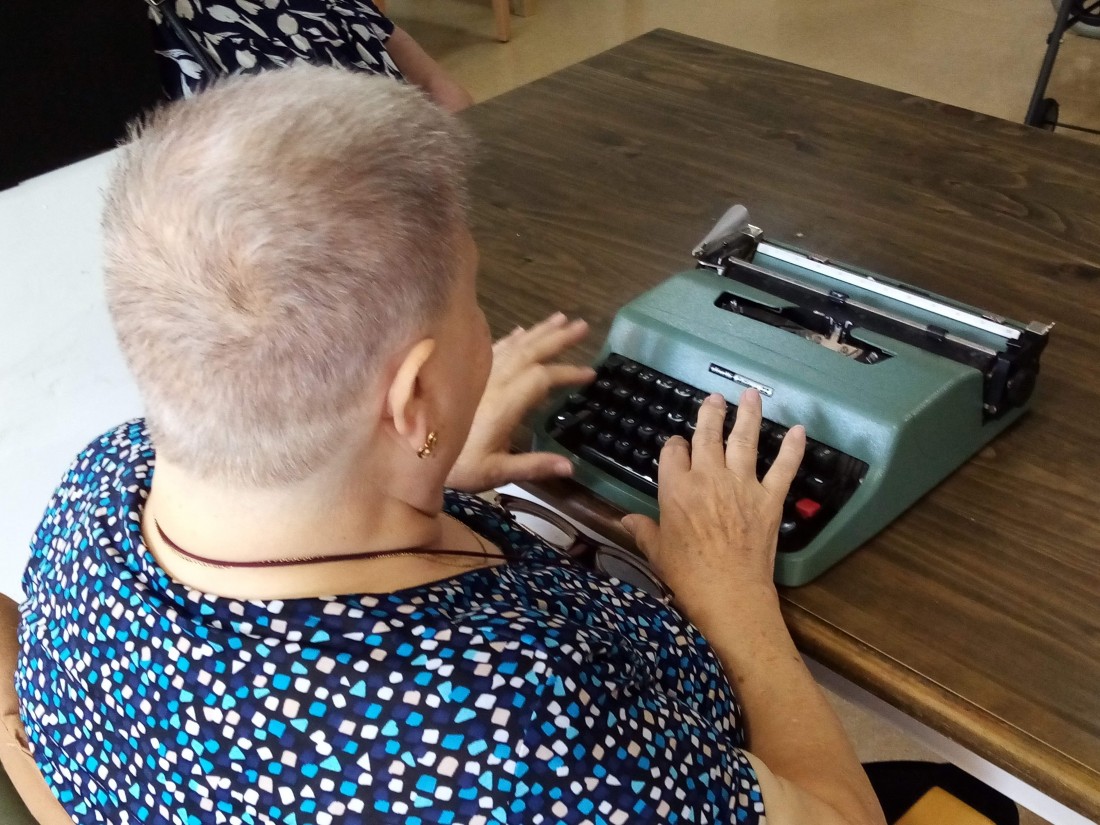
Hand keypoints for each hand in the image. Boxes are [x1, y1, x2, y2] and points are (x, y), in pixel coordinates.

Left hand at [446, 313, 594, 491]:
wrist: (411, 457)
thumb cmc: (456, 468)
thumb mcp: (495, 473)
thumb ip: (533, 466)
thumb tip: (570, 466)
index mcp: (502, 404)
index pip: (541, 378)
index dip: (566, 372)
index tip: (590, 373)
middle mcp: (491, 382)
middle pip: (529, 352)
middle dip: (557, 338)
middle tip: (583, 326)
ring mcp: (479, 375)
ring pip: (513, 345)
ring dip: (539, 331)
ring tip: (561, 318)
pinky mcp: (467, 375)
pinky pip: (494, 349)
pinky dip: (512, 338)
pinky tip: (523, 330)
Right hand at [621, 390, 805, 627]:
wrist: (730, 593)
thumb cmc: (687, 575)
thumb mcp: (657, 552)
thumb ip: (643, 530)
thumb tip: (625, 520)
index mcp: (676, 488)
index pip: (673, 453)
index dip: (675, 446)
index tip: (677, 446)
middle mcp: (708, 477)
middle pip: (708, 435)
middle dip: (710, 413)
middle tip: (715, 398)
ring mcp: (742, 485)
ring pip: (744, 440)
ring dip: (748, 415)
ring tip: (750, 395)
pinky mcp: (769, 498)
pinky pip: (783, 468)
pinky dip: (792, 449)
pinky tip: (799, 430)